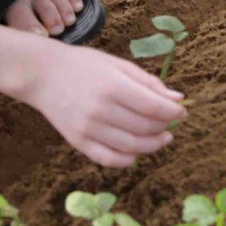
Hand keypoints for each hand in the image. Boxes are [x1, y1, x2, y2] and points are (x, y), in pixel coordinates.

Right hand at [23, 42, 186, 168]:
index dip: (173, 112)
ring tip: (161, 138)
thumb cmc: (85, 66)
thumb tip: (177, 99)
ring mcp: (87, 129)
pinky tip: (137, 151)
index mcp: (112, 86)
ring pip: (130, 147)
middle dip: (164, 127)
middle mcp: (100, 110)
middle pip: (144, 128)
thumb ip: (149, 83)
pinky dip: (128, 159)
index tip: (182, 111)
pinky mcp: (77, 142)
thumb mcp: (119, 65)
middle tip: (170, 122)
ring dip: (152, 145)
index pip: (152, 107)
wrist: (43, 74)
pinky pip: (108, 159)